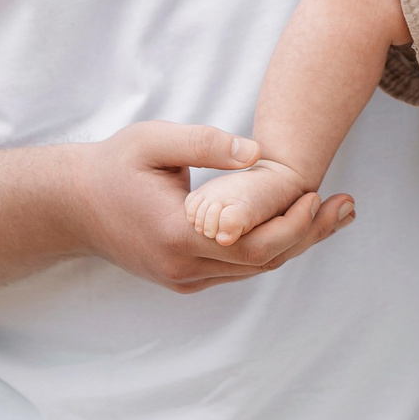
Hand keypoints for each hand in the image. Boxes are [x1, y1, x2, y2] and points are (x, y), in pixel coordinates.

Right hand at [68, 121, 352, 292]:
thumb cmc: (113, 166)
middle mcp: (183, 267)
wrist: (71, 205)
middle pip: (262, 262)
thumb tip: (258, 154)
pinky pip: (237, 268)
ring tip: (335, 213)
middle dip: (309, 234)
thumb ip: (206, 144)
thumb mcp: (155, 141)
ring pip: (253, 269)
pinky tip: (295, 224)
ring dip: (295, 243)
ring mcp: (183, 278)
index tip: (318, 195)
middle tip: (347, 206)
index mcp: (178, 235)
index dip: (292, 225)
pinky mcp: (183, 277)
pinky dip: (269, 248)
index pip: (251, 243)